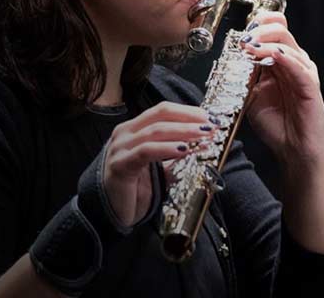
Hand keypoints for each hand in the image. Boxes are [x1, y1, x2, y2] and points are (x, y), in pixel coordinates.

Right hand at [102, 102, 214, 228]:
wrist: (111, 212)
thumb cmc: (135, 189)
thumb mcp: (160, 167)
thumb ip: (176, 154)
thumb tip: (203, 143)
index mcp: (134, 130)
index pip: (163, 111)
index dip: (188, 111)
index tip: (211, 117)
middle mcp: (125, 133)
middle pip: (160, 114)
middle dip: (189, 118)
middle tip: (211, 125)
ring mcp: (120, 147)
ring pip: (155, 130)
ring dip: (183, 131)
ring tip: (204, 135)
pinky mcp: (120, 164)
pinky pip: (146, 151)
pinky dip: (167, 148)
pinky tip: (184, 149)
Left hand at [239, 11, 323, 162]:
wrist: (292, 148)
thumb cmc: (275, 124)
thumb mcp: (252, 94)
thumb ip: (246, 75)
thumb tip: (234, 55)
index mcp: (280, 62)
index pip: (273, 30)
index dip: (258, 24)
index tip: (241, 31)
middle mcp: (294, 63)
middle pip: (280, 31)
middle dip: (259, 31)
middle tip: (242, 39)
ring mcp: (303, 72)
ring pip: (287, 45)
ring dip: (266, 43)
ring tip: (249, 48)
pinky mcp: (310, 85)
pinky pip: (298, 67)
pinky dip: (285, 58)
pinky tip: (273, 55)